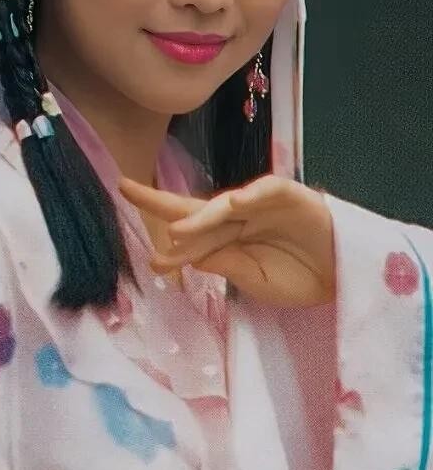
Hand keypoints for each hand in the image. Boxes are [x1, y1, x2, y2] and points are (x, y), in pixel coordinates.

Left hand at [118, 173, 335, 306]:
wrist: (343, 275)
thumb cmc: (298, 278)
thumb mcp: (256, 280)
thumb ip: (225, 264)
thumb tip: (187, 256)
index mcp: (227, 239)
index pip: (190, 238)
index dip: (170, 248)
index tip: (149, 262)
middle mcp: (237, 217)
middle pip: (195, 208)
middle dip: (160, 200)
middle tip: (126, 190)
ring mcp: (261, 204)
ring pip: (224, 204)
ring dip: (200, 216)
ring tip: (177, 230)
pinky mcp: (289, 195)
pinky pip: (267, 190)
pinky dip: (252, 194)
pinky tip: (236, 203)